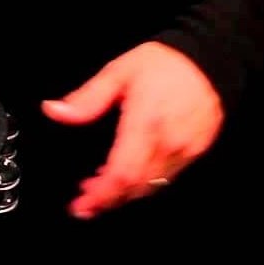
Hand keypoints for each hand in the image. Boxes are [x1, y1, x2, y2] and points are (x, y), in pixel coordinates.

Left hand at [41, 42, 224, 218]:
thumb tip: (53, 110)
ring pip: (151, 186)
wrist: (210, 59)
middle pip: (135, 187)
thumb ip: (86, 98)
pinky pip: (167, 177)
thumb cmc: (163, 64)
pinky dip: (143, 183)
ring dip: (124, 193)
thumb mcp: (118, 72)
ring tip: (99, 188)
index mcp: (144, 123)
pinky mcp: (195, 152)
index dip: (101, 194)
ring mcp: (185, 150)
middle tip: (84, 201)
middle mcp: (167, 143)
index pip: (122, 172)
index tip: (80, 204)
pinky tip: (127, 174)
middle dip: (107, 200)